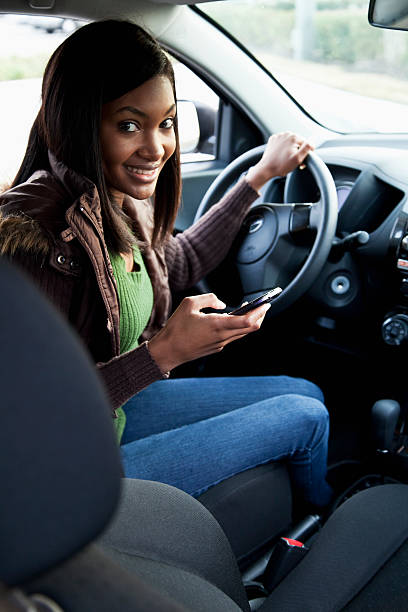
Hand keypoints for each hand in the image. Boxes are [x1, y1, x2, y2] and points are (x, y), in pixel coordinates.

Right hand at [148, 293, 269, 371]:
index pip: (247, 321)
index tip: (266, 303)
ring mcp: (220, 344)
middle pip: (250, 328)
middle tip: (264, 304)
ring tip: (251, 309)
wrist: (168, 351)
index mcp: (217, 325)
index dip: (259, 312)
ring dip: (250, 321)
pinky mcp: (216, 348)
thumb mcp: (189, 304)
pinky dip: (239, 327)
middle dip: (260, 315)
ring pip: (243, 333)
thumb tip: (222, 304)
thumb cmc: (176, 327)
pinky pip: (233, 336)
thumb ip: (209, 299)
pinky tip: (235, 319)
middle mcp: (222, 337)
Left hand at [246, 132, 313, 191]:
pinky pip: (282, 144)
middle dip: (298, 152)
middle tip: (293, 162)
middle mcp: (286, 134)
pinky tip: (281, 156)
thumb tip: (312, 142)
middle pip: (298, 143)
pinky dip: (283, 149)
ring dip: (291, 150)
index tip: (301, 162)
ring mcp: (278, 136)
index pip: (306, 144)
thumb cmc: (281, 166)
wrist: (266, 169)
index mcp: (294, 137)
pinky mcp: (273, 140)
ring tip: (286, 159)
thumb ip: (307, 148)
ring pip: (290, 143)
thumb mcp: (297, 158)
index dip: (305, 154)